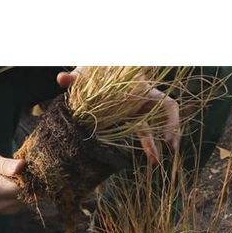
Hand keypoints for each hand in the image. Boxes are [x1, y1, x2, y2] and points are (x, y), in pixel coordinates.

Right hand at [0, 148, 25, 214]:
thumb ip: (7, 164)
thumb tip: (23, 165)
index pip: (23, 188)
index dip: (30, 177)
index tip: (29, 166)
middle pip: (25, 196)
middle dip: (29, 183)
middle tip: (25, 168)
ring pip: (24, 201)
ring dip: (25, 189)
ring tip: (16, 174)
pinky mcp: (0, 210)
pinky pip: (18, 204)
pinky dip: (20, 194)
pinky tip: (14, 182)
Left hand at [57, 66, 179, 163]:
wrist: (95, 70)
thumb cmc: (93, 70)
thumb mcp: (85, 74)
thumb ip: (75, 77)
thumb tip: (61, 79)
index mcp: (140, 88)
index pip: (166, 104)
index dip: (170, 120)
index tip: (166, 137)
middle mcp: (143, 99)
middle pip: (164, 117)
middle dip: (169, 134)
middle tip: (169, 151)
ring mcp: (137, 109)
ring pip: (152, 127)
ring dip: (154, 144)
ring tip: (155, 162)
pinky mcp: (129, 117)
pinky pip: (141, 132)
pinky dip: (145, 144)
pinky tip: (148, 158)